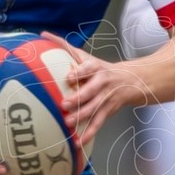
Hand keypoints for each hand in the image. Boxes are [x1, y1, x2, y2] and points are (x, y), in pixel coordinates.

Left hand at [42, 33, 144, 149]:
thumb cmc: (100, 68)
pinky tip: (79, 141)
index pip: (88, 69)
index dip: (79, 72)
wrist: (131, 80)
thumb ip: (64, 46)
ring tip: (68, 123)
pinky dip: (90, 133)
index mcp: (96, 68)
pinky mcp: (109, 110)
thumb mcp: (86, 56)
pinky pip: (99, 123)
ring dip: (82, 116)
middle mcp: (103, 82)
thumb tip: (43, 34)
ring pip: (95, 108)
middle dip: (79, 98)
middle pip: (91, 91)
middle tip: (65, 104)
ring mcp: (107, 97)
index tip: (69, 77)